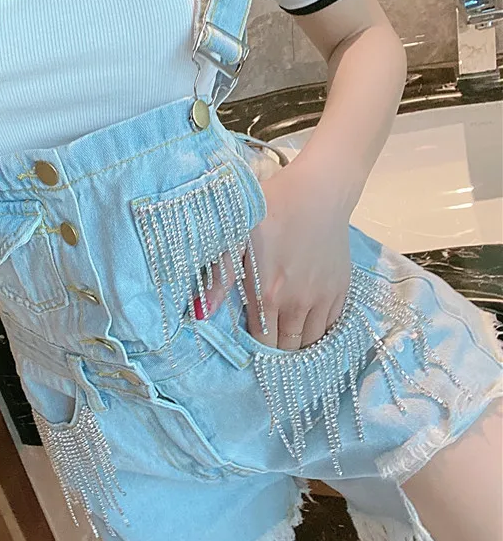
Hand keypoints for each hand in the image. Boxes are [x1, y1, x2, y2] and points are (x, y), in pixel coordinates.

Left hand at [196, 159, 352, 349]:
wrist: (318, 191)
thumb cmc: (270, 209)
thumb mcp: (236, 236)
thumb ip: (219, 277)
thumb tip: (200, 313)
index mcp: (268, 293)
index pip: (262, 341)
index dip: (255, 346)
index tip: (249, 342)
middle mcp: (297, 302)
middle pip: (287, 347)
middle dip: (276, 350)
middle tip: (267, 340)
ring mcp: (322, 297)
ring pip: (311, 342)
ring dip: (298, 343)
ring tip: (286, 335)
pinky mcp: (341, 288)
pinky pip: (332, 326)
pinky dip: (319, 331)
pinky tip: (308, 324)